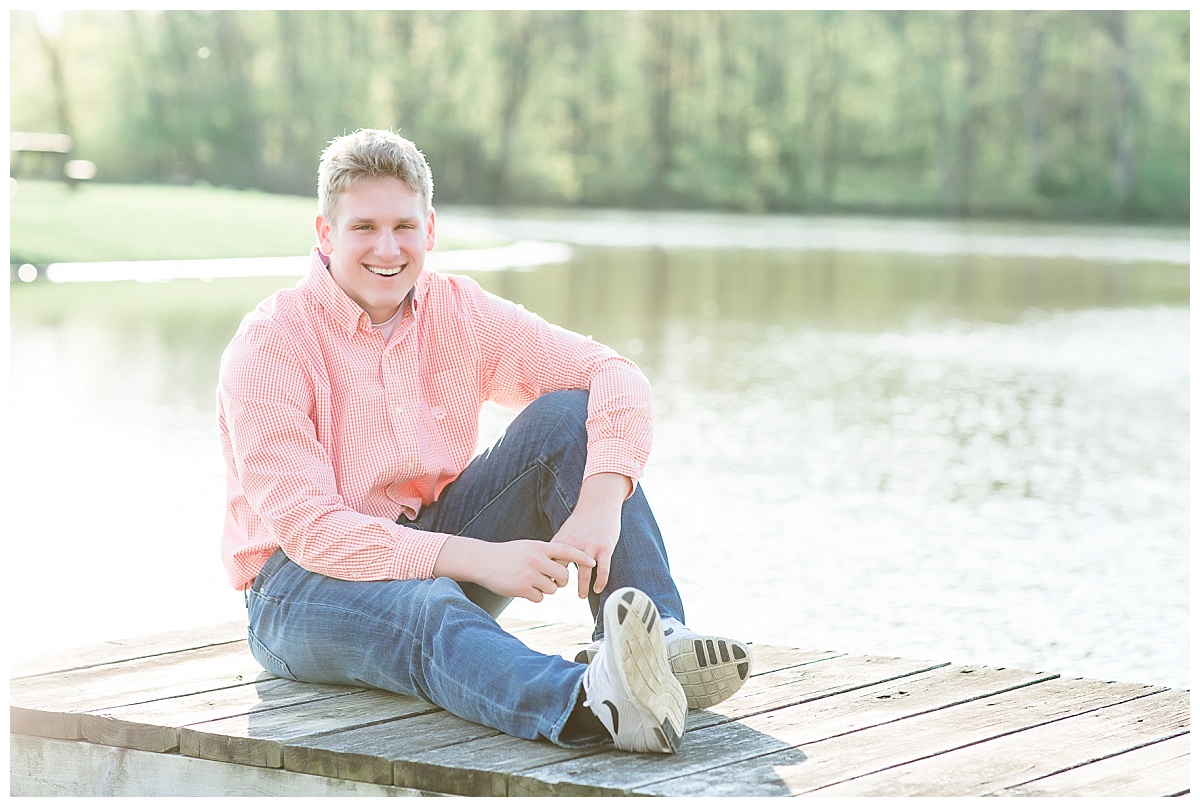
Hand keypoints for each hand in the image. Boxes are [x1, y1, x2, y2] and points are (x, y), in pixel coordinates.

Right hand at [434, 535, 594, 602]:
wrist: (483, 561)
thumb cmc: (506, 554)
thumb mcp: (527, 547)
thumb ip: (544, 553)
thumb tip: (562, 566)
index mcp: (539, 547)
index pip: (567, 551)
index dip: (581, 557)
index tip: (592, 562)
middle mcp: (536, 559)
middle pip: (564, 576)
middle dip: (561, 581)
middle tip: (553, 580)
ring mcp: (529, 575)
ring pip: (552, 589)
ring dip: (545, 589)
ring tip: (531, 582)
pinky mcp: (522, 589)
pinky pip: (539, 598)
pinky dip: (533, 596)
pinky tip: (522, 588)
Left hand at [550, 472, 630, 597]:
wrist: (599, 504)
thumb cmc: (582, 520)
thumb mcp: (565, 531)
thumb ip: (557, 547)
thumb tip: (545, 564)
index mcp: (561, 541)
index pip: (549, 564)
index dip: (546, 576)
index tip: (545, 584)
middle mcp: (574, 545)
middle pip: (564, 571)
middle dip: (560, 583)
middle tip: (561, 592)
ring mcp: (590, 547)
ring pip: (584, 574)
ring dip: (582, 588)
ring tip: (582, 596)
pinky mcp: (605, 548)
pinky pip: (603, 570)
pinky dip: (600, 582)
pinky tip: (598, 589)